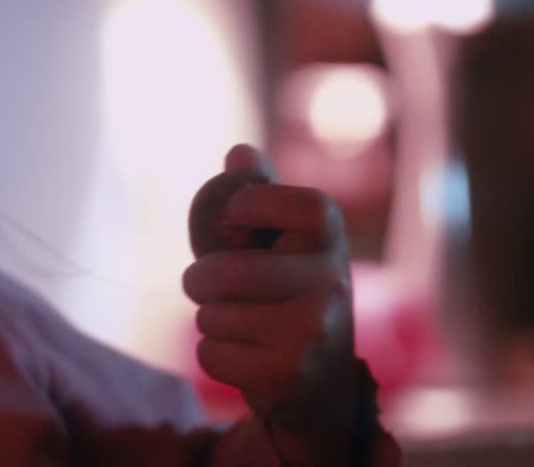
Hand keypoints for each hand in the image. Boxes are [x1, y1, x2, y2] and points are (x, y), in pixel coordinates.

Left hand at [184, 144, 359, 463]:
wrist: (321, 378)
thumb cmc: (284, 290)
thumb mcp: (279, 238)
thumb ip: (257, 192)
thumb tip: (239, 154)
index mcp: (329, 237)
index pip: (297, 204)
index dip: (256, 204)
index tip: (236, 217)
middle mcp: (333, 283)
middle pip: (225, 272)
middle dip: (200, 281)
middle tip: (215, 286)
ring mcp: (315, 332)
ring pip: (211, 316)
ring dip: (211, 320)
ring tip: (245, 324)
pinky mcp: (290, 375)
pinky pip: (210, 354)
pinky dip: (214, 355)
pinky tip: (249, 356)